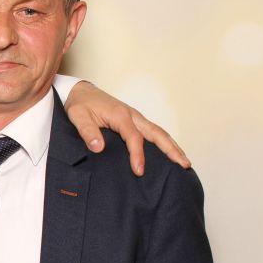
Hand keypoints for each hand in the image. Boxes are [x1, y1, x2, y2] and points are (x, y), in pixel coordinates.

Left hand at [64, 81, 189, 175]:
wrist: (81, 91)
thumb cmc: (79, 104)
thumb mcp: (77, 117)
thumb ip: (87, 132)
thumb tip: (99, 148)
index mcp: (120, 115)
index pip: (134, 138)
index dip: (138, 155)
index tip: (139, 171)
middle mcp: (133, 115)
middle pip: (157, 133)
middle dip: (172, 149)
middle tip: (184, 165)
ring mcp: (136, 118)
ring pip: (159, 132)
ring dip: (172, 146)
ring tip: (184, 162)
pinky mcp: (135, 121)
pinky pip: (153, 132)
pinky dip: (164, 142)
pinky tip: (169, 153)